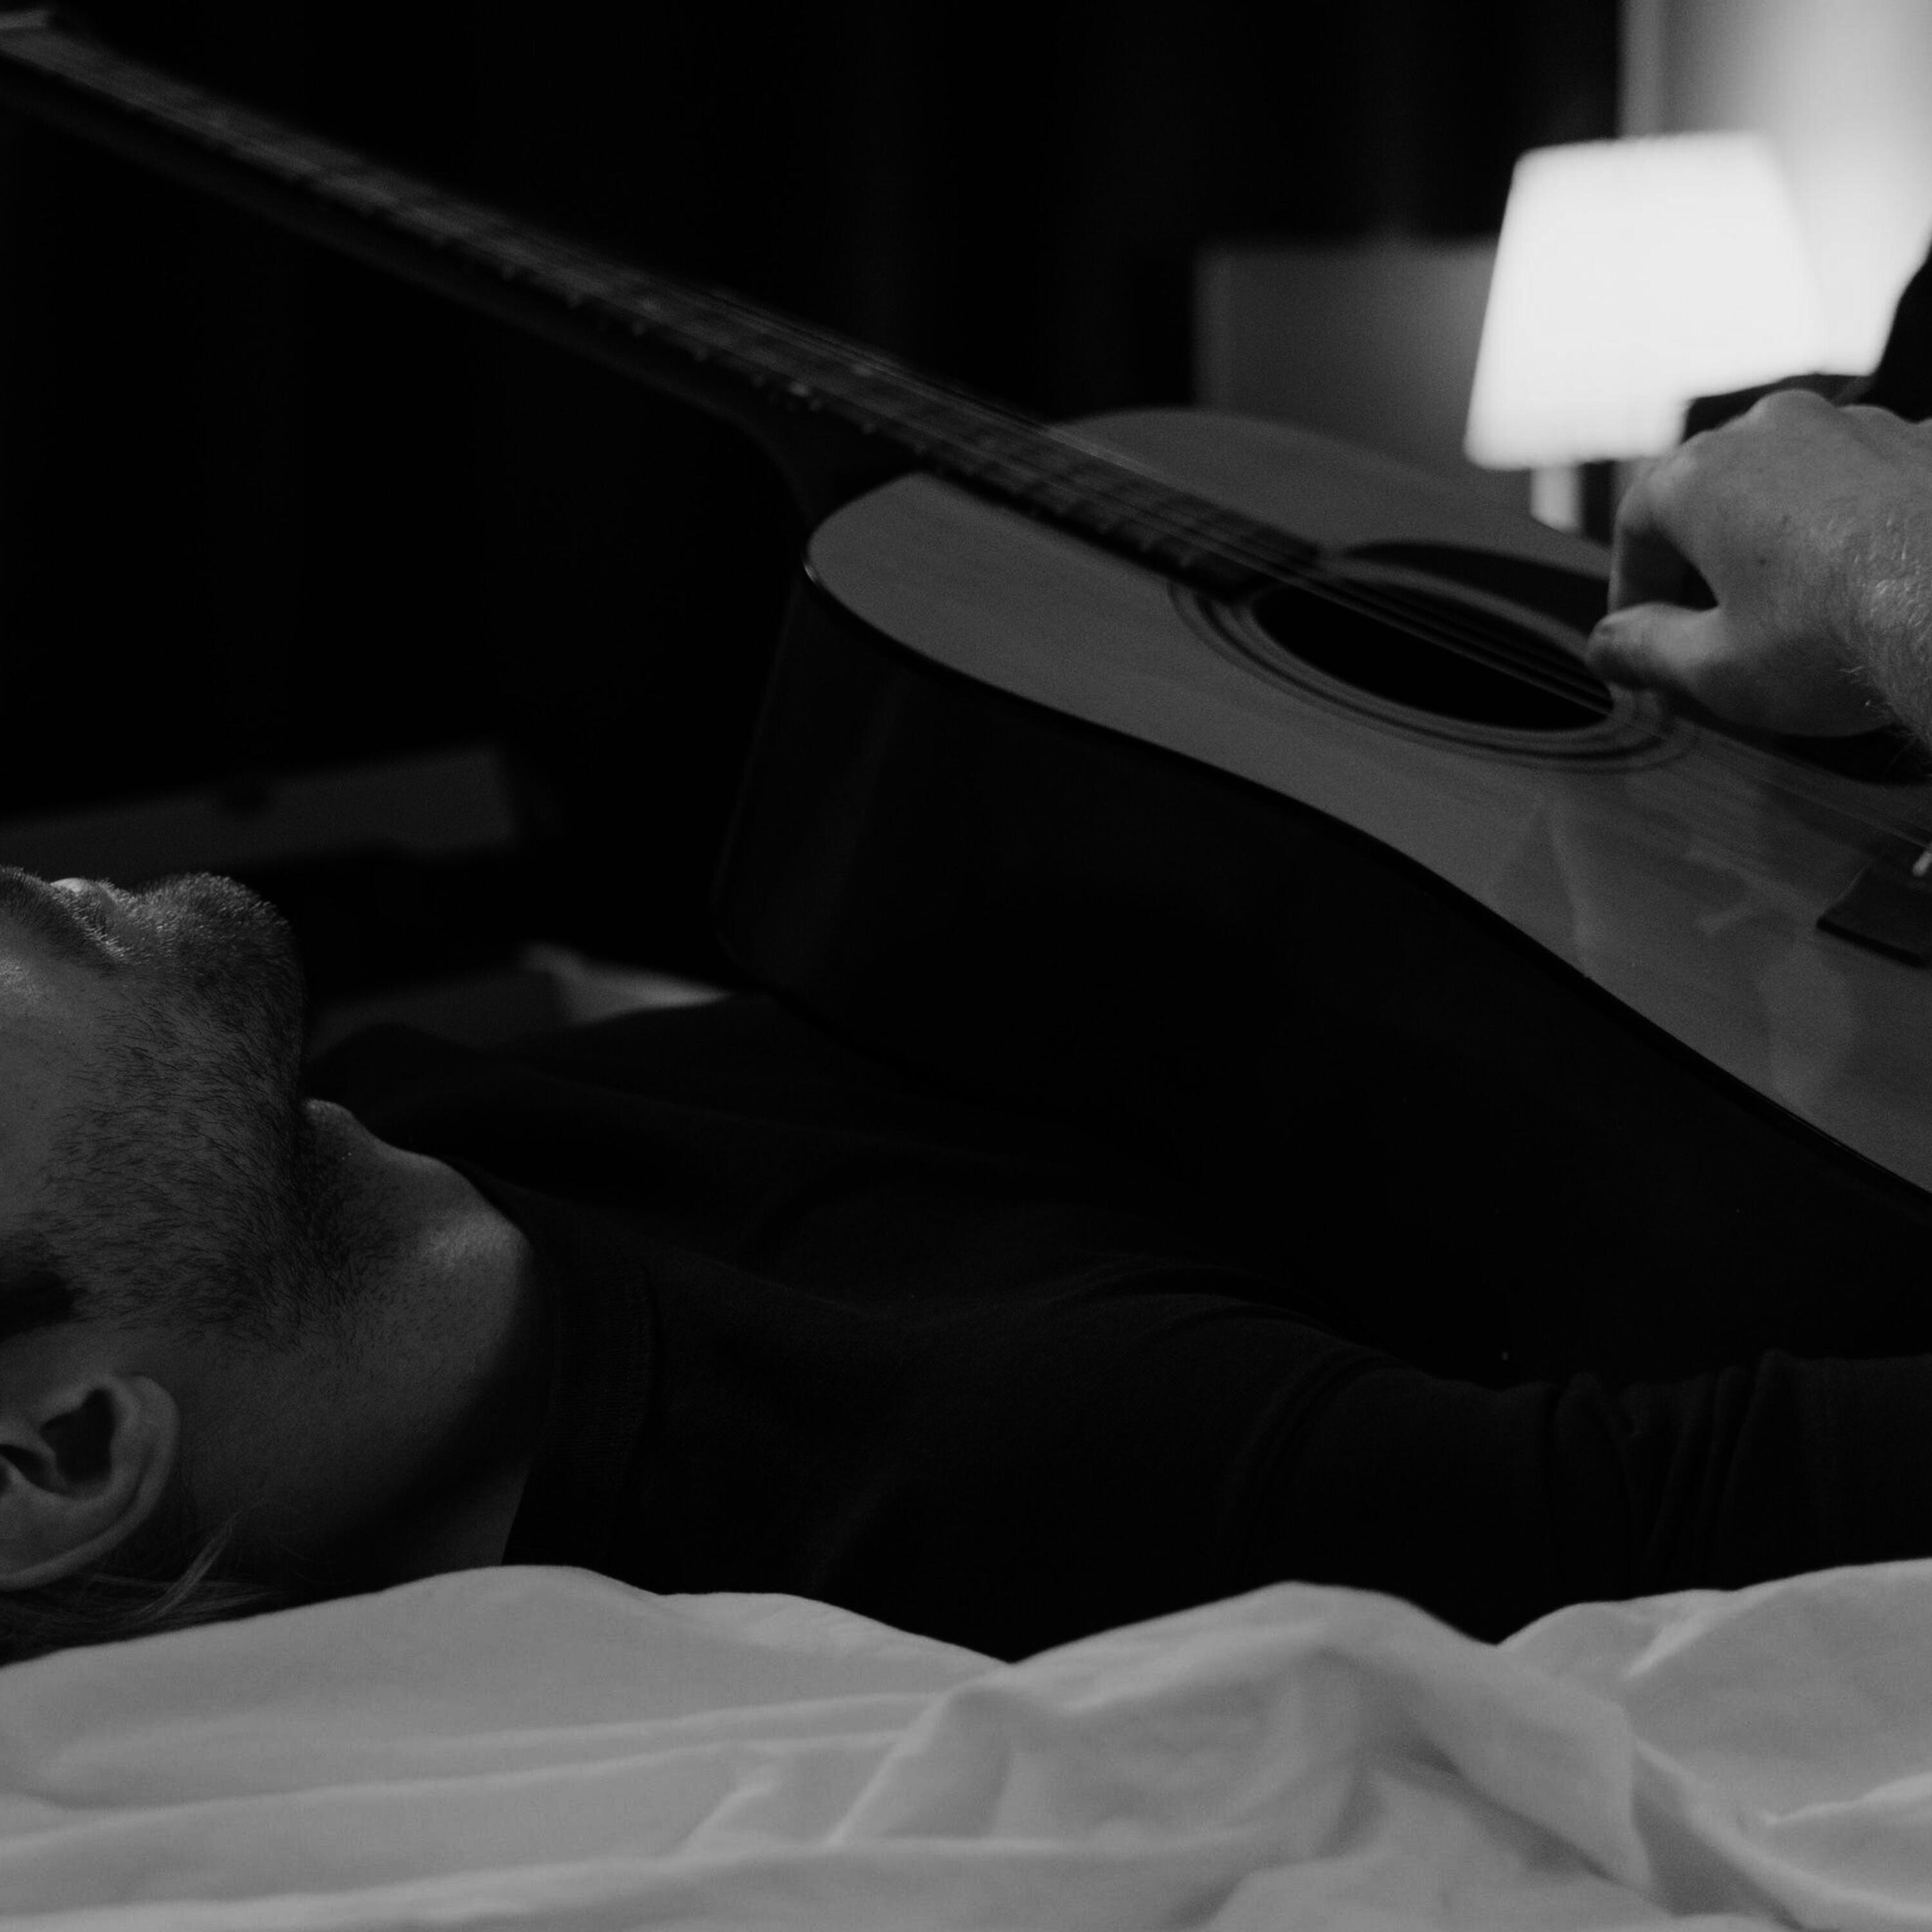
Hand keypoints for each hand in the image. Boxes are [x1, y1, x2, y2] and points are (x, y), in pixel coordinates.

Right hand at [1584, 389, 1931, 737]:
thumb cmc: (1837, 637)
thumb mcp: (1713, 670)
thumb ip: (1644, 651)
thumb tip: (1607, 646)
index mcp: (1702, 476)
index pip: (1636, 526)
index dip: (1631, 590)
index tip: (1640, 638)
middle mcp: (1774, 429)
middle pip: (1714, 497)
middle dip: (1704, 564)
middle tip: (1713, 633)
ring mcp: (1858, 426)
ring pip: (1793, 485)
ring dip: (1779, 542)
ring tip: (1796, 612)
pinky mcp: (1927, 442)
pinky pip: (1869, 484)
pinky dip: (1854, 527)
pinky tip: (1867, 584)